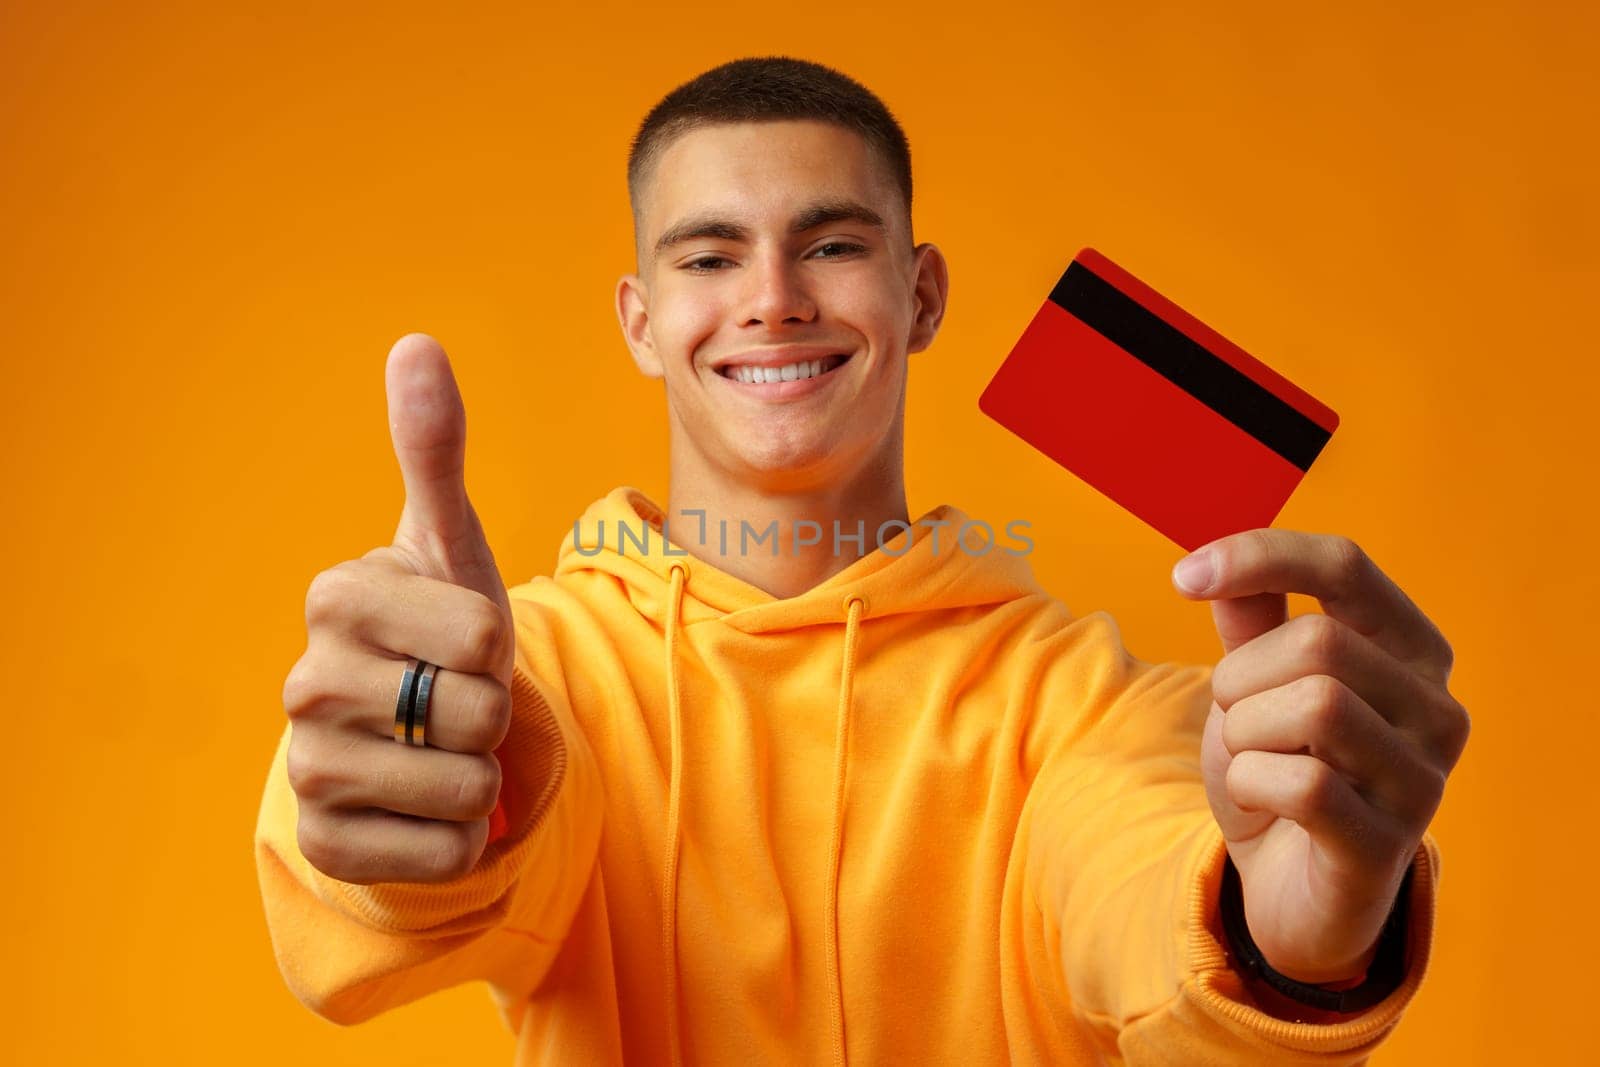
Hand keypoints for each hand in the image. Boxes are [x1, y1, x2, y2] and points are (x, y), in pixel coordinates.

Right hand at [281, 333, 516, 884]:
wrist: (417, 731)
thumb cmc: (442, 624)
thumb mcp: (451, 541)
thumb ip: (435, 449)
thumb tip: (416, 344)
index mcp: (336, 597)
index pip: (482, 632)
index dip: (500, 642)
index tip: (465, 639)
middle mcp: (305, 683)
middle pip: (478, 712)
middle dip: (495, 712)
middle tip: (459, 697)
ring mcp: (308, 768)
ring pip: (466, 787)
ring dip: (483, 773)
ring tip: (447, 748)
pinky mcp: (329, 843)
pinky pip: (445, 852)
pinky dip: (463, 836)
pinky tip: (429, 804)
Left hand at [1172, 530, 1469, 983]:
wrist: (1294, 888)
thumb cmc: (1284, 769)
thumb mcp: (1258, 683)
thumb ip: (1250, 618)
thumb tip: (1217, 564)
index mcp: (1412, 649)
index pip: (1346, 567)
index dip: (1260, 557)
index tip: (1185, 577)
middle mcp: (1437, 708)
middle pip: (1318, 643)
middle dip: (1242, 679)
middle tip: (1239, 723)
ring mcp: (1423, 780)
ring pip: (1315, 707)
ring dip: (1246, 732)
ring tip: (1255, 762)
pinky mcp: (1389, 844)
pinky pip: (1301, 784)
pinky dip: (1250, 786)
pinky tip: (1263, 806)